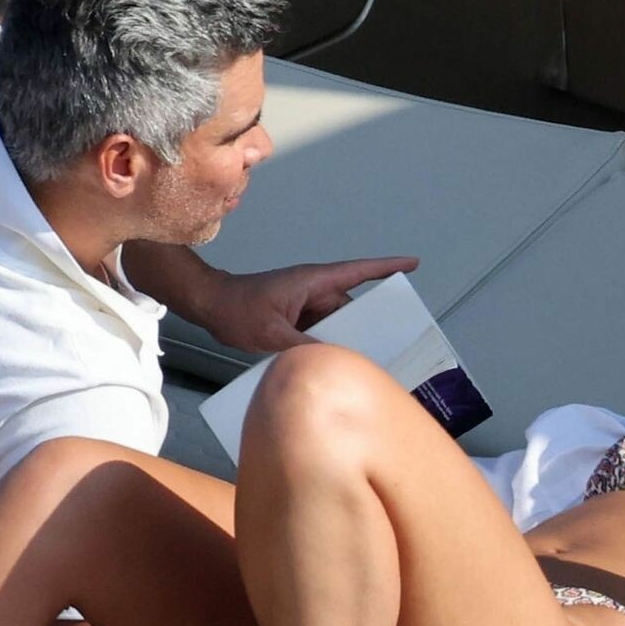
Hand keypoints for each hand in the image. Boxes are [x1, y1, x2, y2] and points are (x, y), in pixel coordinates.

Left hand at [203, 256, 419, 353]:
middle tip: (387, 345)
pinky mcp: (297, 316)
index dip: (387, 268)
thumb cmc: (238, 309)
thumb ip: (304, 346)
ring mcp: (306, 303)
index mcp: (314, 282)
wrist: (211, 306)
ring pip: (336, 322)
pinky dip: (326, 342)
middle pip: (351, 307)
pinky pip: (320, 329)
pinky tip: (330, 361)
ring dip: (342, 338)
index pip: (359, 271)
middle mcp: (314, 290)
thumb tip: (333, 359)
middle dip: (365, 325)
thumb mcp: (272, 332)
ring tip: (355, 360)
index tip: (412, 264)